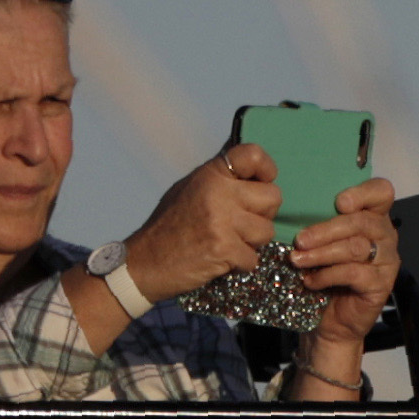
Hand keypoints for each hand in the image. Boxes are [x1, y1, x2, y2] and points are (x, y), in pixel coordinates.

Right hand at [123, 142, 290, 301]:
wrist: (145, 262)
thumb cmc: (169, 226)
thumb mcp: (190, 188)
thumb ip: (222, 178)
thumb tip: (252, 168)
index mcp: (211, 173)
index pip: (254, 155)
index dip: (266, 171)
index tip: (260, 184)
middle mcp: (218, 192)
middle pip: (273, 197)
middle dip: (263, 214)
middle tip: (241, 223)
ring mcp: (222, 221)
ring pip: (267, 231)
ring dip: (252, 242)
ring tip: (229, 242)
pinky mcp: (224, 249)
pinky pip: (254, 258)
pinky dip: (241, 264)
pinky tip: (222, 259)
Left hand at [287, 176, 397, 376]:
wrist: (331, 321)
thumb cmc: (325, 276)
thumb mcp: (322, 244)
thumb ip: (321, 223)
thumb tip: (296, 208)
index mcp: (374, 217)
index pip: (382, 192)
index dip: (363, 193)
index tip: (338, 202)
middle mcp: (386, 236)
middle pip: (363, 221)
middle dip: (326, 230)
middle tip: (300, 240)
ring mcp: (387, 261)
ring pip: (356, 247)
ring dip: (321, 253)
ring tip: (297, 260)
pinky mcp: (381, 284)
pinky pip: (354, 273)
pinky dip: (327, 275)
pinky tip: (310, 281)